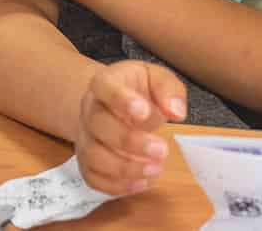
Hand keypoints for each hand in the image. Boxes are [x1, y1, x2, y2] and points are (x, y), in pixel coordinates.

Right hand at [75, 60, 187, 195]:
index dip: (122, 100)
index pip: (105, 86)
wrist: (117, 103)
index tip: (144, 112)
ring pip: (93, 155)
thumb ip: (168, 89)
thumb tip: (177, 112)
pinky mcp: (86, 160)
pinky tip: (141, 183)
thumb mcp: (157, 77)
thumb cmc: (139, 88)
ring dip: (124, 168)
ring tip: (155, 170)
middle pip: (98, 125)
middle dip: (129, 141)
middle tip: (162, 150)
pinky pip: (92, 176)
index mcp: (105, 82)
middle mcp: (89, 109)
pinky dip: (114, 185)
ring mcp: (85, 136)